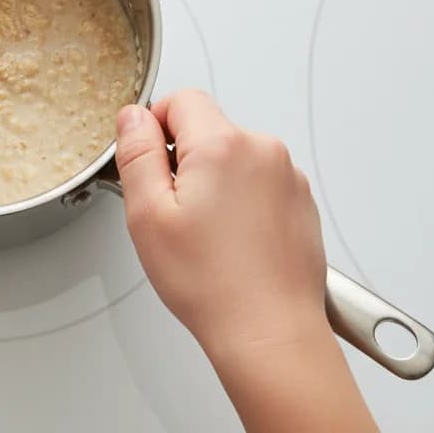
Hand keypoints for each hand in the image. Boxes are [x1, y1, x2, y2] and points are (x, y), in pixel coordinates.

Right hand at [115, 91, 327, 363]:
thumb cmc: (212, 285)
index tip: (150, 164)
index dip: (156, 126)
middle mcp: (262, 150)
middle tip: (175, 212)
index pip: (181, 99)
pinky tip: (233, 243)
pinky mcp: (301, 201)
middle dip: (186, 160)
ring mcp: (287, 176)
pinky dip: (243, 201)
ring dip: (216, 181)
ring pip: (233, 156)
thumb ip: (137, 152)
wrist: (271, 334)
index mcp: (222, 144)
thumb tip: (133, 116)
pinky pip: (259, 181)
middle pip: (208, 128)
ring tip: (208, 235)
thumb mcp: (147, 214)